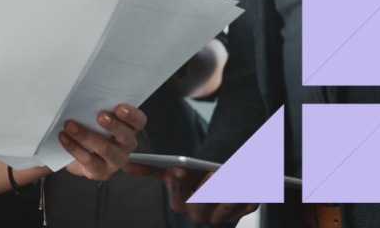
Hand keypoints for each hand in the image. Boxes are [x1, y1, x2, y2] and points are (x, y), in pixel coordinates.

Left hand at [59, 104, 145, 179]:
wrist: (77, 153)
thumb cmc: (91, 127)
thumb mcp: (97, 115)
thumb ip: (97, 106)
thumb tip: (84, 93)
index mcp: (129, 127)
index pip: (139, 120)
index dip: (132, 115)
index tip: (120, 108)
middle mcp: (126, 145)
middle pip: (125, 135)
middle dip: (113, 125)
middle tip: (100, 116)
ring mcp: (115, 161)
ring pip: (105, 149)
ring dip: (86, 135)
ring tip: (70, 125)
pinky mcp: (101, 172)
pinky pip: (88, 160)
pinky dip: (74, 147)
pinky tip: (64, 137)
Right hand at [124, 164, 258, 223]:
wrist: (212, 182)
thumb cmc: (189, 175)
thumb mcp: (169, 170)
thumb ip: (149, 168)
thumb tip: (125, 164)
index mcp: (180, 203)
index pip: (177, 195)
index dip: (178, 183)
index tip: (179, 167)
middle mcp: (199, 214)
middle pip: (202, 206)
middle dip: (206, 191)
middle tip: (210, 173)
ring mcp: (220, 215)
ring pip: (225, 209)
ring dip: (230, 195)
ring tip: (234, 177)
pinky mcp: (239, 211)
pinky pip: (246, 207)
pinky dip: (250, 197)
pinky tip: (253, 185)